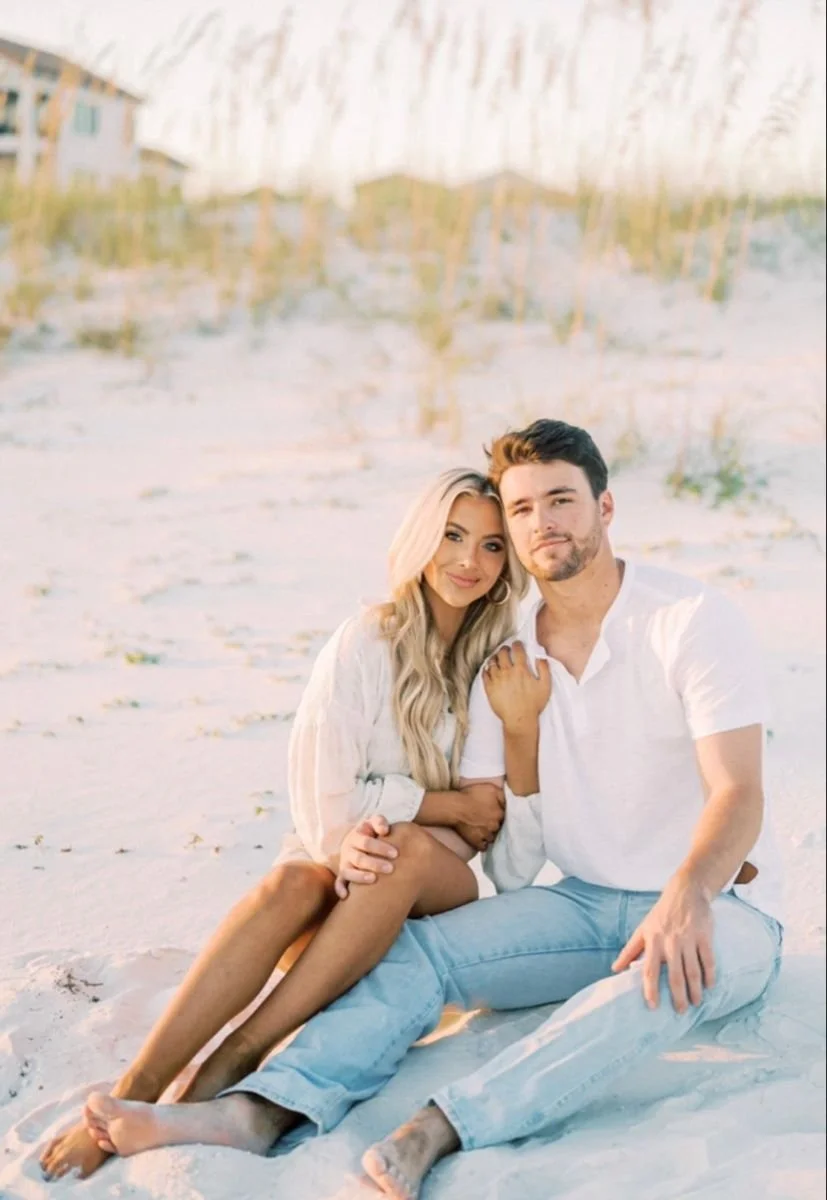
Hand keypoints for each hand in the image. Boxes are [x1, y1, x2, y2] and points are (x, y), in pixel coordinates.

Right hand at [335, 814, 397, 899]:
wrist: (358, 840)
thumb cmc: (372, 833)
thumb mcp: (374, 823)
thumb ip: (379, 822)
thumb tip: (385, 830)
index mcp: (356, 837)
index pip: (366, 843)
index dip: (380, 848)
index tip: (396, 854)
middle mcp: (348, 850)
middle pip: (359, 859)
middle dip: (375, 864)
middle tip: (391, 869)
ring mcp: (344, 863)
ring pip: (348, 871)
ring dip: (360, 877)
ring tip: (374, 879)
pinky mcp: (342, 875)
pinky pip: (338, 883)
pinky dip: (340, 889)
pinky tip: (346, 896)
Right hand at [456, 782, 504, 851]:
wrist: (455, 807)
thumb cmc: (471, 796)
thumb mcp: (490, 789)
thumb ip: (502, 795)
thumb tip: (507, 802)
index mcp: (500, 814)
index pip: (506, 816)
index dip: (500, 814)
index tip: (495, 812)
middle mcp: (495, 826)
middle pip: (499, 827)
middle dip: (495, 824)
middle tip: (488, 820)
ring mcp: (486, 835)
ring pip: (492, 838)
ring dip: (489, 834)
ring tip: (483, 829)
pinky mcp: (477, 842)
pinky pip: (484, 847)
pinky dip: (483, 844)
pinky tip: (480, 838)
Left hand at [483, 642, 550, 732]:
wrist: (519, 719)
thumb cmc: (533, 704)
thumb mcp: (545, 686)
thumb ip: (544, 669)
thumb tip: (541, 658)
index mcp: (521, 669)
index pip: (517, 650)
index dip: (517, 644)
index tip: (517, 644)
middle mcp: (507, 672)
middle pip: (502, 653)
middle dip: (504, 649)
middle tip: (506, 650)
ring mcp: (496, 679)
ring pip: (492, 662)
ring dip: (495, 658)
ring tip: (497, 659)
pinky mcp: (489, 688)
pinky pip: (484, 674)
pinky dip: (486, 669)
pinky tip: (489, 669)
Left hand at [612, 872, 715, 1012]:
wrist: (685, 892)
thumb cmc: (661, 915)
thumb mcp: (642, 930)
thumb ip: (630, 951)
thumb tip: (615, 969)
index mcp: (653, 941)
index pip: (649, 970)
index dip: (650, 990)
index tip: (653, 1007)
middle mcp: (670, 942)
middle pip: (675, 976)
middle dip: (678, 997)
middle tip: (680, 1012)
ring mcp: (688, 939)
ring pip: (693, 971)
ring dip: (695, 990)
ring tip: (695, 1003)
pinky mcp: (704, 936)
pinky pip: (708, 960)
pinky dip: (709, 976)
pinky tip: (709, 986)